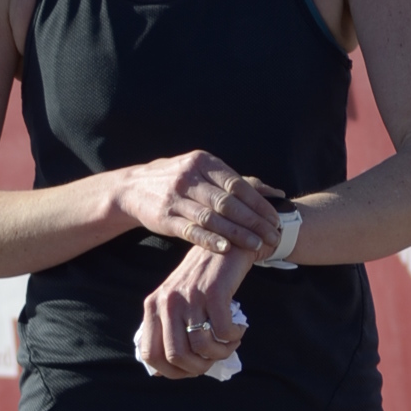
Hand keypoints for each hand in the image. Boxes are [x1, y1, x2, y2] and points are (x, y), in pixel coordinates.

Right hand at [113, 152, 282, 256]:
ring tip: (256, 245)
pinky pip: (190, 230)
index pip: (238, 185)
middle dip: (253, 221)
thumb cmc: (179, 180)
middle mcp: (190, 177)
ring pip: (211, 217)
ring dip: (236, 233)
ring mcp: (176, 197)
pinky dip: (209, 239)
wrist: (133, 187)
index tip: (276, 219)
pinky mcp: (165, 217)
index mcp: (204, 162)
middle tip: (273, 236)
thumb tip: (275, 192)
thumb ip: (238, 182)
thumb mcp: (205, 171)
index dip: (259, 204)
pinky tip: (226, 248)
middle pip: (228, 202)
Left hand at [137, 242, 251, 378]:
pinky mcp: (213, 292)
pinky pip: (222, 331)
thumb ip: (169, 328)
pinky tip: (238, 331)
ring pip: (201, 346)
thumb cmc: (203, 280)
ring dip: (220, 353)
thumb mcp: (177, 300)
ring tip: (230, 344)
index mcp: (153, 306)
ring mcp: (189, 296)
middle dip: (198, 367)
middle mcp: (167, 302)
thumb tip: (165, 370)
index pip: (150, 354)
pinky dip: (233, 338)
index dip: (171, 372)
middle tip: (214, 359)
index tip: (191, 370)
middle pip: (176, 356)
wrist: (226, 245)